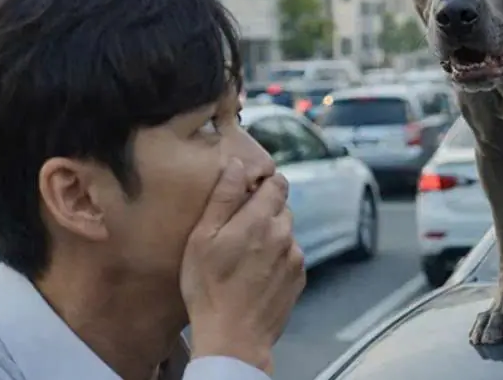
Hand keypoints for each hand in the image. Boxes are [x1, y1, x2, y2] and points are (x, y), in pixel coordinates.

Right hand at [180, 158, 305, 374]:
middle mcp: (285, 234)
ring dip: (271, 236)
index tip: (247, 193)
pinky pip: (290, 256)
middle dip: (264, 210)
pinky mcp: (299, 277)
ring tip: (245, 257)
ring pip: (286, 232)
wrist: (233, 337)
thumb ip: (224, 197)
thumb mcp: (203, 238)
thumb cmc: (209, 287)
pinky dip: (277, 258)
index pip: (277, 182)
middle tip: (238, 230)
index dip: (263, 183)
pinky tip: (256, 274)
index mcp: (261, 219)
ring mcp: (295, 257)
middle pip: (281, 207)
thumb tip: (237, 164)